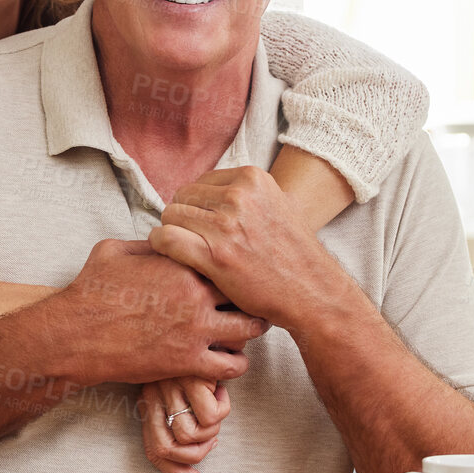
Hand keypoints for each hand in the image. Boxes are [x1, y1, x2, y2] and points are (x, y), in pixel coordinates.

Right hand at [46, 239, 268, 387]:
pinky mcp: (189, 361)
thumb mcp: (118, 250)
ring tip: (245, 330)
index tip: (235, 270)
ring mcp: (195, 329)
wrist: (75, 333)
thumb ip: (152, 244)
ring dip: (252, 329)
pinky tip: (229, 359)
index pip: (228, 256)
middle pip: (247, 290)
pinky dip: (237, 363)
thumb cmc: (92, 290)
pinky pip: (233, 366)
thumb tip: (170, 239)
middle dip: (252, 294)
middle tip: (251, 300)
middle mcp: (196, 294)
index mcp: (182, 262)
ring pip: (251, 328)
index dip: (234, 263)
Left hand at [139, 378, 229, 472]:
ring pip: (190, 436)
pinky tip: (220, 391)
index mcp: (147, 402)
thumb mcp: (183, 395)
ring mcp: (168, 387)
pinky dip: (223, 407)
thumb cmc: (197, 369)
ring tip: (216, 406)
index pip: (153, 450)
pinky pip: (210, 416)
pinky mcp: (190, 379)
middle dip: (195, 457)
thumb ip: (180, 422)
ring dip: (211, 430)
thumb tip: (195, 455)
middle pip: (165, 449)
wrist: (206, 328)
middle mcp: (152, 395)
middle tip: (213, 442)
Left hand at [148, 166, 345, 328]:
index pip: (200, 182)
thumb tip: (223, 188)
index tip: (203, 225)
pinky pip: (166, 239)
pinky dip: (160, 245)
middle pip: (182, 197)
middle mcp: (239, 196)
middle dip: (183, 219)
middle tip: (194, 241)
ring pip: (170, 216)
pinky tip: (169, 255)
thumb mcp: (283, 206)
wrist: (312, 293)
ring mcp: (227, 225)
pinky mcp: (215, 255)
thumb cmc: (296, 255)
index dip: (197, 205)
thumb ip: (253, 193)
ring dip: (172, 233)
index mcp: (252, 179)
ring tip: (185, 251)